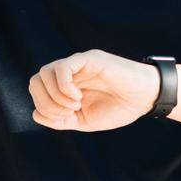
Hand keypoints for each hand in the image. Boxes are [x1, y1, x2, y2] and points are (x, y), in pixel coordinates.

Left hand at [28, 49, 160, 131]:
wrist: (144, 98)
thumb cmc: (118, 108)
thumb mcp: (84, 121)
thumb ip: (61, 120)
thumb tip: (36, 114)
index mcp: (65, 86)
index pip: (38, 91)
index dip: (43, 107)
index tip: (66, 118)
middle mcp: (69, 73)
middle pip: (35, 80)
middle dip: (46, 102)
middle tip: (68, 112)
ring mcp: (78, 64)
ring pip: (44, 72)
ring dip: (54, 96)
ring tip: (75, 105)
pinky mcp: (89, 59)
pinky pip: (62, 68)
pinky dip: (63, 86)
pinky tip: (77, 97)